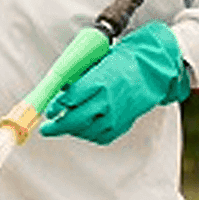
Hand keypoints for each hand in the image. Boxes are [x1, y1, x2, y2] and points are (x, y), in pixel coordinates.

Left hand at [39, 21, 191, 145]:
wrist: (152, 72)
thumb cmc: (124, 64)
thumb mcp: (97, 63)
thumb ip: (77, 78)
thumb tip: (57, 90)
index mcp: (101, 81)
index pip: (70, 99)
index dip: (56, 107)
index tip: (48, 110)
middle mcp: (108, 101)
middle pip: (75, 119)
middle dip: (56, 126)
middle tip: (46, 128)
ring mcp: (115, 115)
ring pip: (85, 130)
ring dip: (71, 130)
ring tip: (63, 126)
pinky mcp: (121, 125)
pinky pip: (98, 137)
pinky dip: (87, 134)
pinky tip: (81, 128)